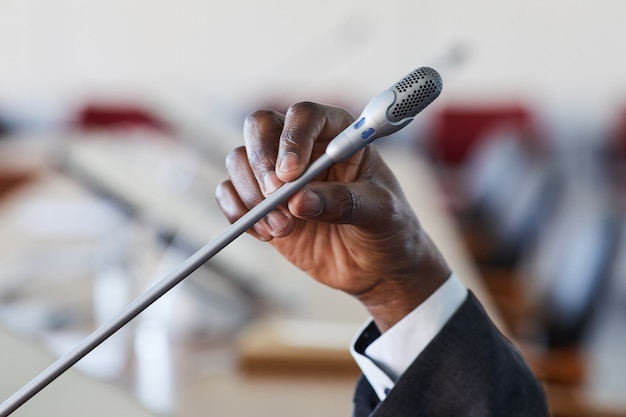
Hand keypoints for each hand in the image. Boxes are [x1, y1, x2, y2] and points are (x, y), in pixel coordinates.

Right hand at [215, 102, 449, 330]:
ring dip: (252, 194)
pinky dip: (237, 212)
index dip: (293, 138)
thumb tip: (299, 201)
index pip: (305, 115)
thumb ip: (344, 202)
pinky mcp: (262, 204)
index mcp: (338, 135)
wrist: (377, 267)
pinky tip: (267, 234)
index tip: (291, 174)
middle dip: (260, 161)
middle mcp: (304, 147)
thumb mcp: (380, 213)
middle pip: (260, 126)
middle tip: (275, 195)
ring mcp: (279, 175)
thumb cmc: (388, 229)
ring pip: (240, 159)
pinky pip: (230, 193)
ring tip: (282, 229)